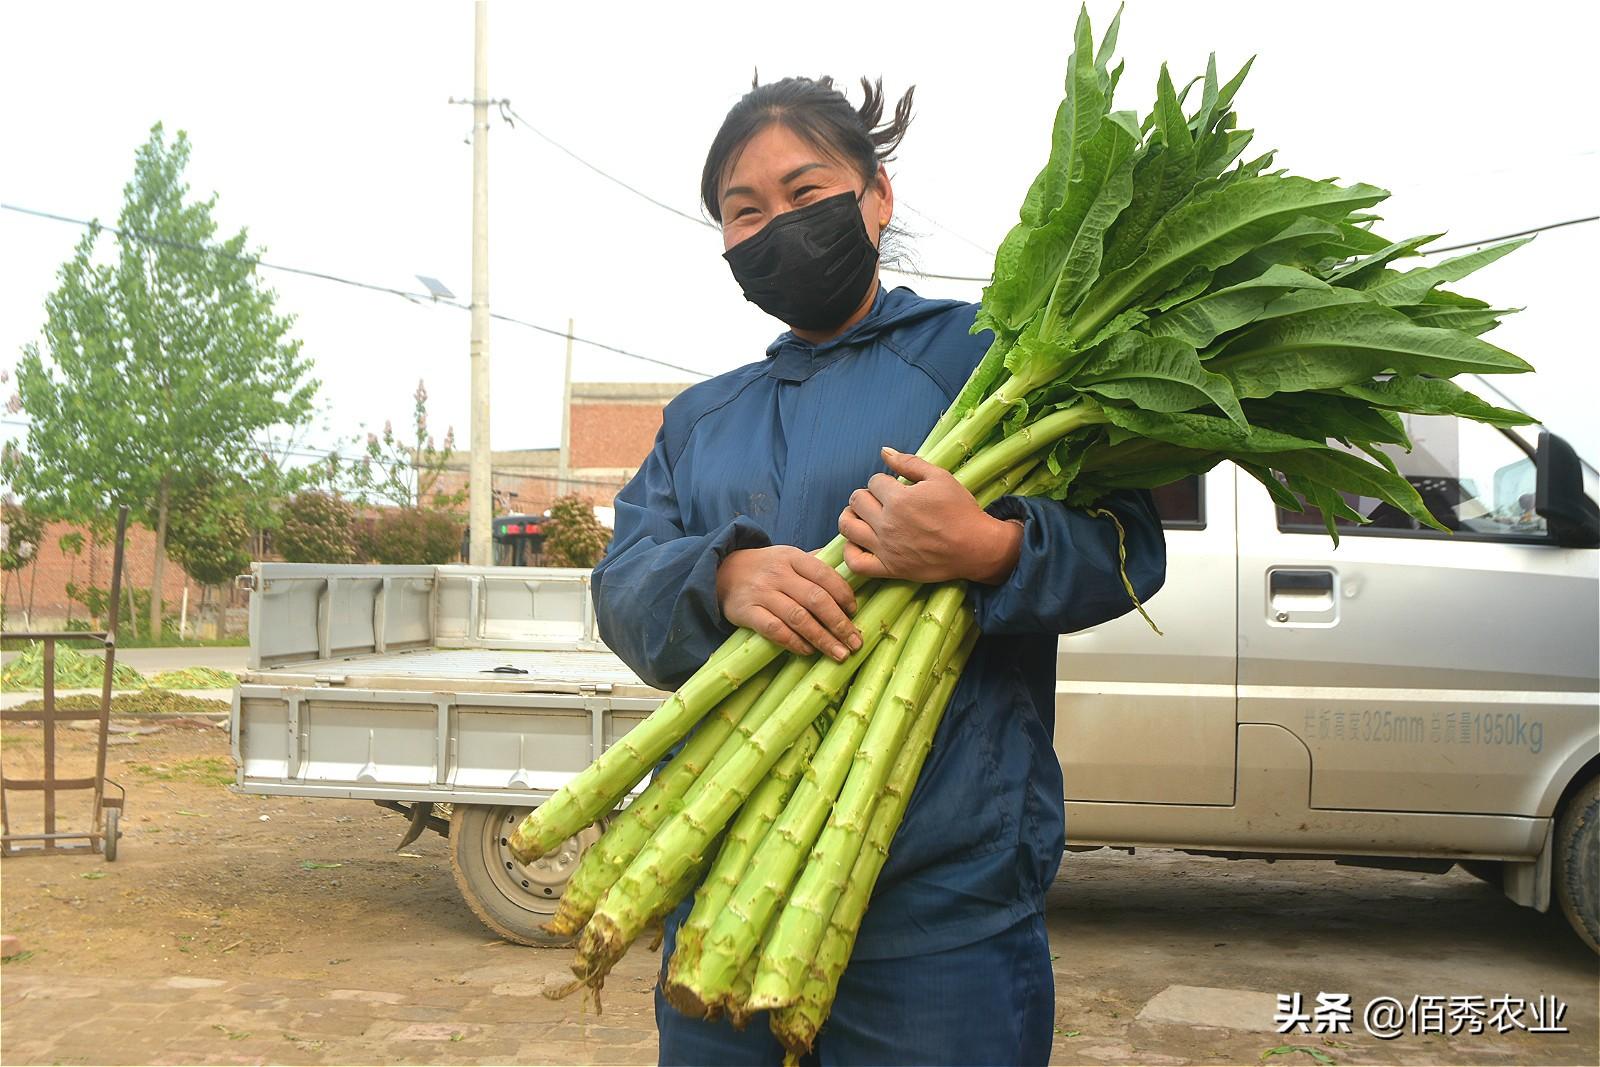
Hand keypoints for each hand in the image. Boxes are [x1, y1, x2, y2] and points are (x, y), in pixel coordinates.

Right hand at [716, 545, 862, 660]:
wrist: (721, 571)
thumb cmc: (765, 568)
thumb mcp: (788, 557)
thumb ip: (815, 564)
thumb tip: (851, 569)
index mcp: (792, 557)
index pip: (824, 575)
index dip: (844, 595)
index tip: (855, 612)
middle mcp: (778, 573)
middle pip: (815, 599)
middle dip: (839, 623)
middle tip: (855, 641)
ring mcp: (761, 593)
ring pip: (798, 617)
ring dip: (823, 638)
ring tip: (840, 653)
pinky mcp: (746, 612)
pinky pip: (775, 630)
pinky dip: (794, 642)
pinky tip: (808, 651)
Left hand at [839, 447, 1023, 583]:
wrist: (976, 547)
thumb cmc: (961, 511)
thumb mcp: (940, 477)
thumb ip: (910, 462)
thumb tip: (884, 451)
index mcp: (899, 499)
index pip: (874, 481)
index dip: (884, 481)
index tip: (895, 488)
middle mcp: (888, 523)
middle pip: (857, 500)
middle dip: (867, 495)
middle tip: (880, 500)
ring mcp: (886, 548)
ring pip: (848, 527)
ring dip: (851, 516)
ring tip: (862, 515)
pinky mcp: (889, 569)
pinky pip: (855, 562)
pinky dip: (849, 551)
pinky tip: (857, 541)